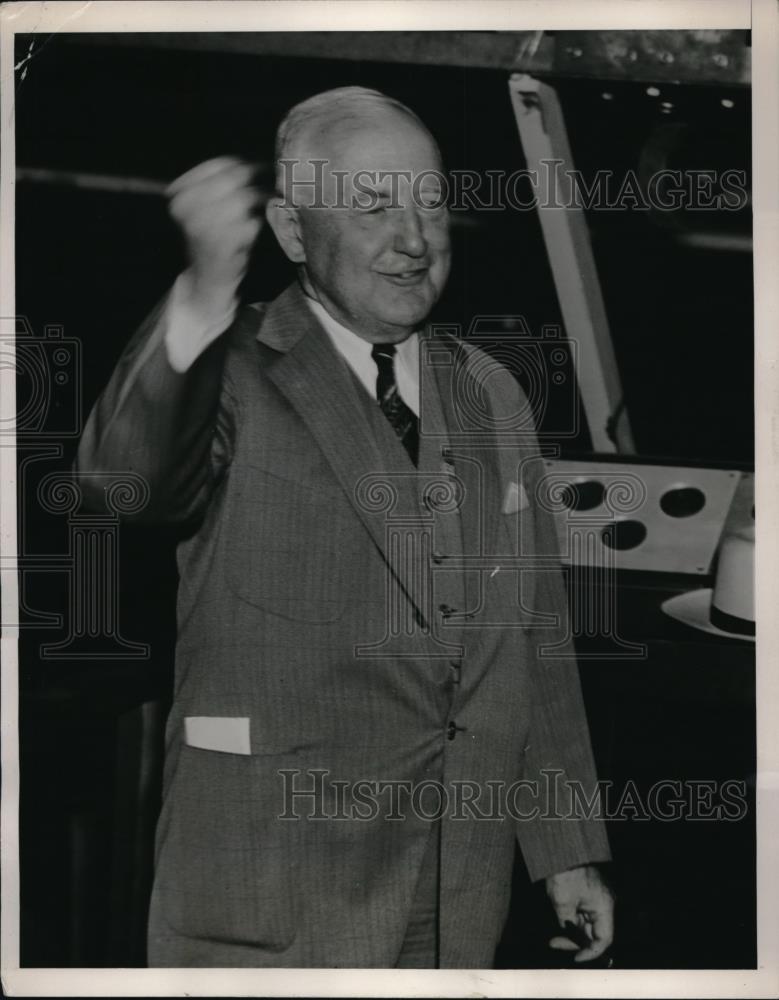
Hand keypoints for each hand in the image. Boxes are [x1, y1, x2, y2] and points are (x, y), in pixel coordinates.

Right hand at [167, 157, 263, 311]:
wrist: (206, 281)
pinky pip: (252, 222)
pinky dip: (258, 225)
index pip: (219, 165)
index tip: (263, 168)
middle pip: (235, 178)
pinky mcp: (222, 242)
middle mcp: (187, 206)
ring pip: (245, 198)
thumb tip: (259, 161)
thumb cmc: (211, 239)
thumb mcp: (205, 207)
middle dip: (259, 179)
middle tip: (277, 182)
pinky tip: (254, 230)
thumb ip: (222, 184)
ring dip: (262, 201)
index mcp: (180, 193)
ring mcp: (203, 224)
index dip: (244, 165)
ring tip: (269, 204)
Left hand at [546, 864, 614, 962]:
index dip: (591, 952)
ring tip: (554, 935)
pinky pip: (582, 913)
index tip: (576, 958)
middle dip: (575, 941)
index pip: (604, 939)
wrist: (561, 849)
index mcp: (604, 907)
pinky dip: (572, 920)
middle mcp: (604, 903)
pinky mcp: (588, 893)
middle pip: (594, 932)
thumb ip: (567, 925)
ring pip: (587, 924)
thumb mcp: (562, 904)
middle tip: (555, 943)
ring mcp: (596, 897)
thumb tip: (566, 937)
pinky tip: (560, 921)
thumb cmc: (565, 873)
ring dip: (572, 930)